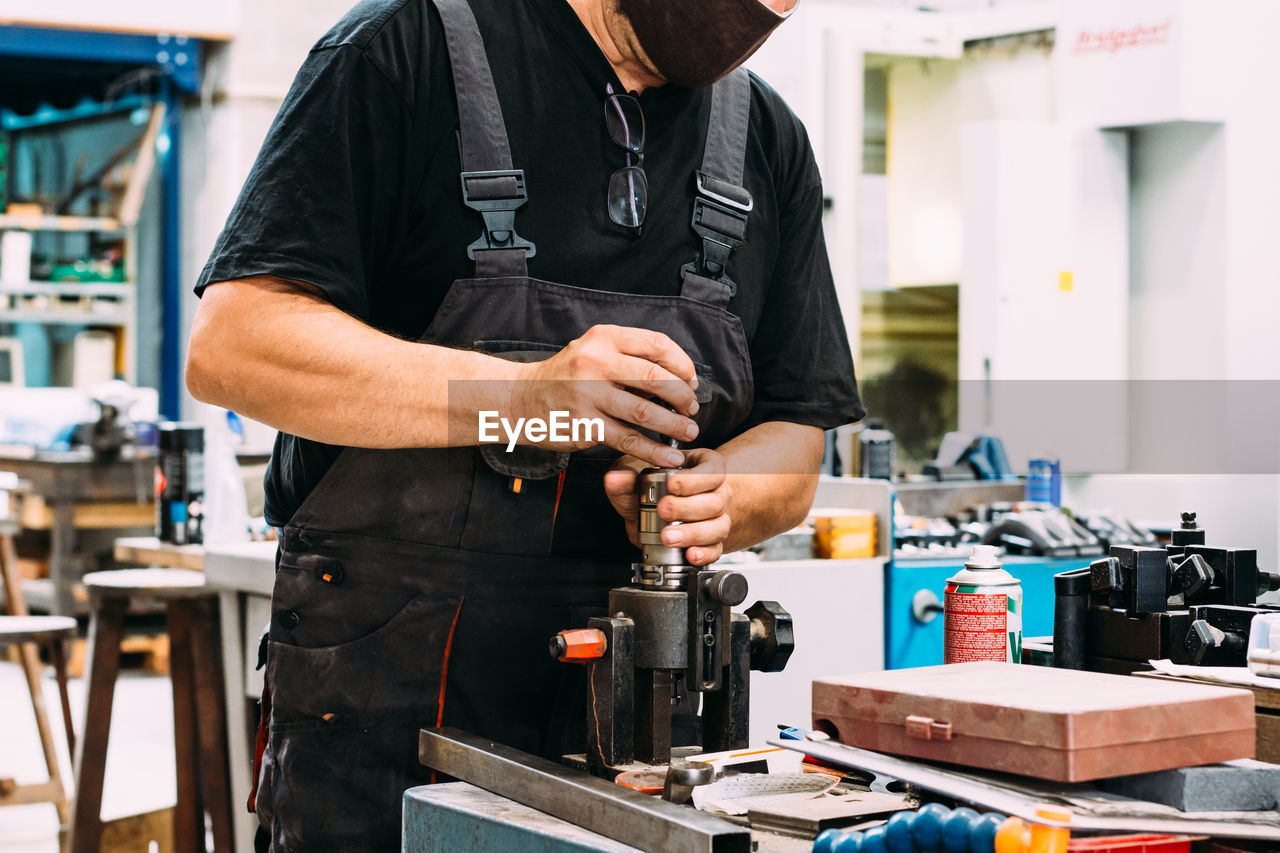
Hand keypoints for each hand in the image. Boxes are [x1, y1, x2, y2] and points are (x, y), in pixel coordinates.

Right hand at [512, 325, 699, 467]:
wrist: (521, 397)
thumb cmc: (566, 376)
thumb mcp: (593, 351)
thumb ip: (628, 358)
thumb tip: (677, 378)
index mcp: (604, 337)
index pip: (657, 344)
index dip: (682, 364)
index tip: (691, 380)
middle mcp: (595, 361)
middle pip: (656, 377)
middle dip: (682, 396)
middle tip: (692, 409)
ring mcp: (588, 393)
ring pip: (645, 411)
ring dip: (674, 424)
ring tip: (689, 432)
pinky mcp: (584, 425)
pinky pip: (627, 439)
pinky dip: (654, 450)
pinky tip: (668, 456)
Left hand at [603, 449, 731, 565]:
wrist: (652, 509)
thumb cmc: (650, 484)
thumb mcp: (635, 475)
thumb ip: (626, 478)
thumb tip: (616, 479)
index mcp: (703, 468)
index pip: (713, 470)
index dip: (695, 480)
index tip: (672, 484)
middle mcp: (715, 492)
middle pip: (715, 501)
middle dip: (687, 508)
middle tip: (663, 510)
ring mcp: (715, 518)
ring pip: (718, 527)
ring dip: (693, 533)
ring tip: (668, 536)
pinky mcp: (712, 541)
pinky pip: (716, 549)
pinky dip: (704, 554)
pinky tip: (690, 554)